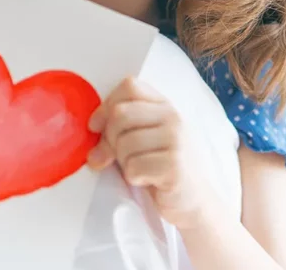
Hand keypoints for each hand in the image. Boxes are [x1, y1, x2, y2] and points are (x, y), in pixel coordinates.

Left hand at [87, 77, 216, 229]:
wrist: (195, 201)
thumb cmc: (164, 168)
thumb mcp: (146, 139)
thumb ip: (122, 127)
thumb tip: (90, 131)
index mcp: (165, 106)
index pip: (130, 86)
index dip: (106, 105)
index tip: (96, 127)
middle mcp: (173, 118)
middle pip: (120, 114)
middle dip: (109, 139)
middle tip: (116, 158)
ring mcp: (177, 141)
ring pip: (124, 143)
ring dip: (123, 162)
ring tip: (139, 170)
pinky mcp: (174, 166)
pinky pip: (133, 167)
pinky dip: (134, 178)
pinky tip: (148, 181)